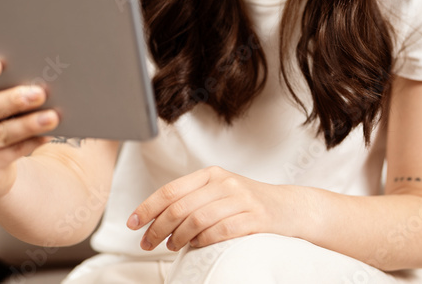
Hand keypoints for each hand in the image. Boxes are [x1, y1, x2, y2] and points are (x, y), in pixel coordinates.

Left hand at [128, 166, 294, 251]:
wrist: (288, 207)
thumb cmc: (247, 202)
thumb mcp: (219, 192)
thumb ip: (192, 199)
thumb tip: (154, 217)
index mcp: (211, 174)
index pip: (171, 190)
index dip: (148, 208)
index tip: (133, 223)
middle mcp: (225, 183)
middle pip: (180, 207)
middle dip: (158, 228)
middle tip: (147, 243)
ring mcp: (241, 199)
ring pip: (197, 220)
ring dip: (178, 237)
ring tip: (171, 246)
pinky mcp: (254, 218)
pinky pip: (220, 231)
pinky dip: (203, 241)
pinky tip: (196, 246)